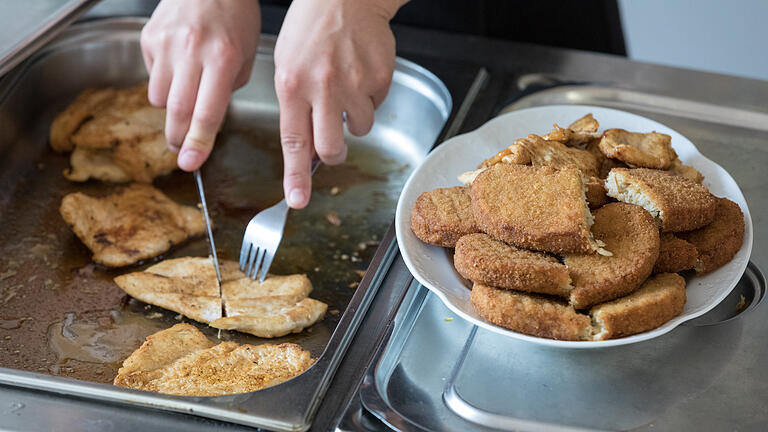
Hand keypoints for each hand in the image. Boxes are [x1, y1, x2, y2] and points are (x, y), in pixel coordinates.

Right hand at [140, 0, 260, 170]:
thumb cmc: (235, 16)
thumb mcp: (246, 56)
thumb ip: (227, 90)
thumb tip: (207, 121)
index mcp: (222, 58)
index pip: (206, 113)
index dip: (197, 143)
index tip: (190, 163)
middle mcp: (191, 51)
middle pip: (176, 112)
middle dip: (177, 138)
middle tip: (179, 150)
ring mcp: (166, 44)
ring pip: (158, 98)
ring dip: (171, 107)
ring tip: (186, 93)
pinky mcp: (149, 37)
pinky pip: (151, 75)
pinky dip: (163, 80)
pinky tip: (179, 65)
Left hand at [273, 0, 406, 207]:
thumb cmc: (310, 27)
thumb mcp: (287, 64)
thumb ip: (295, 106)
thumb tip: (305, 147)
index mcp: (292, 85)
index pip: (293, 141)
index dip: (296, 176)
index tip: (297, 200)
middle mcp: (322, 87)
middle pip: (331, 147)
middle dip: (334, 154)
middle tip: (335, 146)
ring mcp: (353, 83)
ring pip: (359, 128)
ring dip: (354, 119)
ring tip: (347, 90)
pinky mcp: (379, 77)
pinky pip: (377, 105)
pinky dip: (370, 96)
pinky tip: (360, 73)